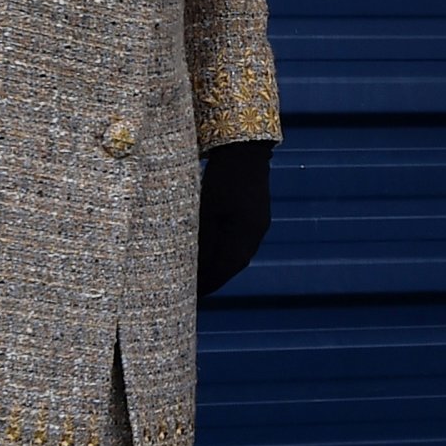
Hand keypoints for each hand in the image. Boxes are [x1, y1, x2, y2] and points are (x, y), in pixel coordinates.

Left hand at [197, 141, 274, 297]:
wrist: (245, 150)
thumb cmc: (220, 178)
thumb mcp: (206, 209)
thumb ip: (201, 239)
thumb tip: (191, 267)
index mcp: (245, 234)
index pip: (224, 270)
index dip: (206, 284)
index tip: (187, 295)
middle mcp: (256, 233)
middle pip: (233, 266)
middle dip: (212, 278)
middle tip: (190, 289)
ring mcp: (258, 224)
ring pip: (237, 255)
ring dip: (219, 265)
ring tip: (197, 272)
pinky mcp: (256, 216)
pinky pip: (240, 242)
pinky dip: (225, 251)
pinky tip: (211, 250)